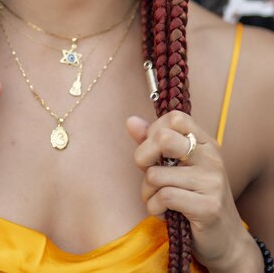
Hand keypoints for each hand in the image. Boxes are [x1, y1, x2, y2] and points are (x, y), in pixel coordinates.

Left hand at [127, 111, 252, 271]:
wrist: (226, 240)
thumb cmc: (195, 198)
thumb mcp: (176, 166)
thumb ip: (153, 142)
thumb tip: (131, 120)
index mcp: (205, 143)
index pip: (175, 118)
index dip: (154, 130)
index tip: (153, 150)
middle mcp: (210, 157)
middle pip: (163, 138)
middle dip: (142, 157)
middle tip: (148, 174)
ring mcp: (211, 182)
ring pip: (155, 174)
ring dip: (147, 192)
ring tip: (158, 199)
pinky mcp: (208, 207)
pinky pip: (163, 198)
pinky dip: (154, 208)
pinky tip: (164, 213)